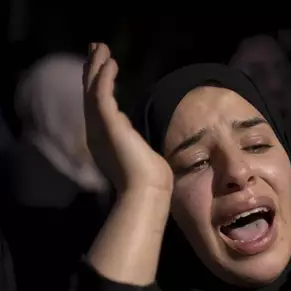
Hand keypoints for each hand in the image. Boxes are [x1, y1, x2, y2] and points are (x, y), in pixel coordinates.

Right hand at [84, 43, 172, 194]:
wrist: (147, 191)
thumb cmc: (149, 178)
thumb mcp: (137, 153)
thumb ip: (130, 140)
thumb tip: (131, 132)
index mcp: (103, 139)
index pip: (96, 105)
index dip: (97, 84)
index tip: (103, 67)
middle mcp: (96, 132)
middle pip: (89, 94)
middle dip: (92, 70)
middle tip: (95, 49)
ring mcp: (100, 128)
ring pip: (93, 90)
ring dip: (97, 67)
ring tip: (101, 47)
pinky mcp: (109, 125)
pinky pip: (102, 94)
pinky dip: (105, 77)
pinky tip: (111, 62)